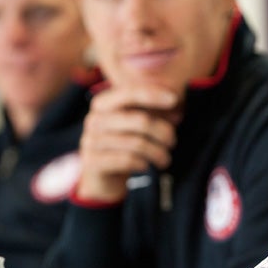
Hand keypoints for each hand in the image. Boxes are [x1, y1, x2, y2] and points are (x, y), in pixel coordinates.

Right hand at [76, 85, 181, 201]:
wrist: (101, 175)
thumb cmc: (123, 144)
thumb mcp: (138, 125)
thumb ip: (155, 114)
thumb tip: (177, 114)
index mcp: (103, 103)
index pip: (130, 93)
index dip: (153, 94)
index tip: (174, 100)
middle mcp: (94, 119)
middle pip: (140, 120)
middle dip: (163, 132)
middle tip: (172, 142)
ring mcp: (91, 140)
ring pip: (136, 143)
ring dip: (157, 152)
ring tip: (165, 159)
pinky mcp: (92, 161)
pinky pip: (127, 160)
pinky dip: (142, 163)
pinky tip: (145, 166)